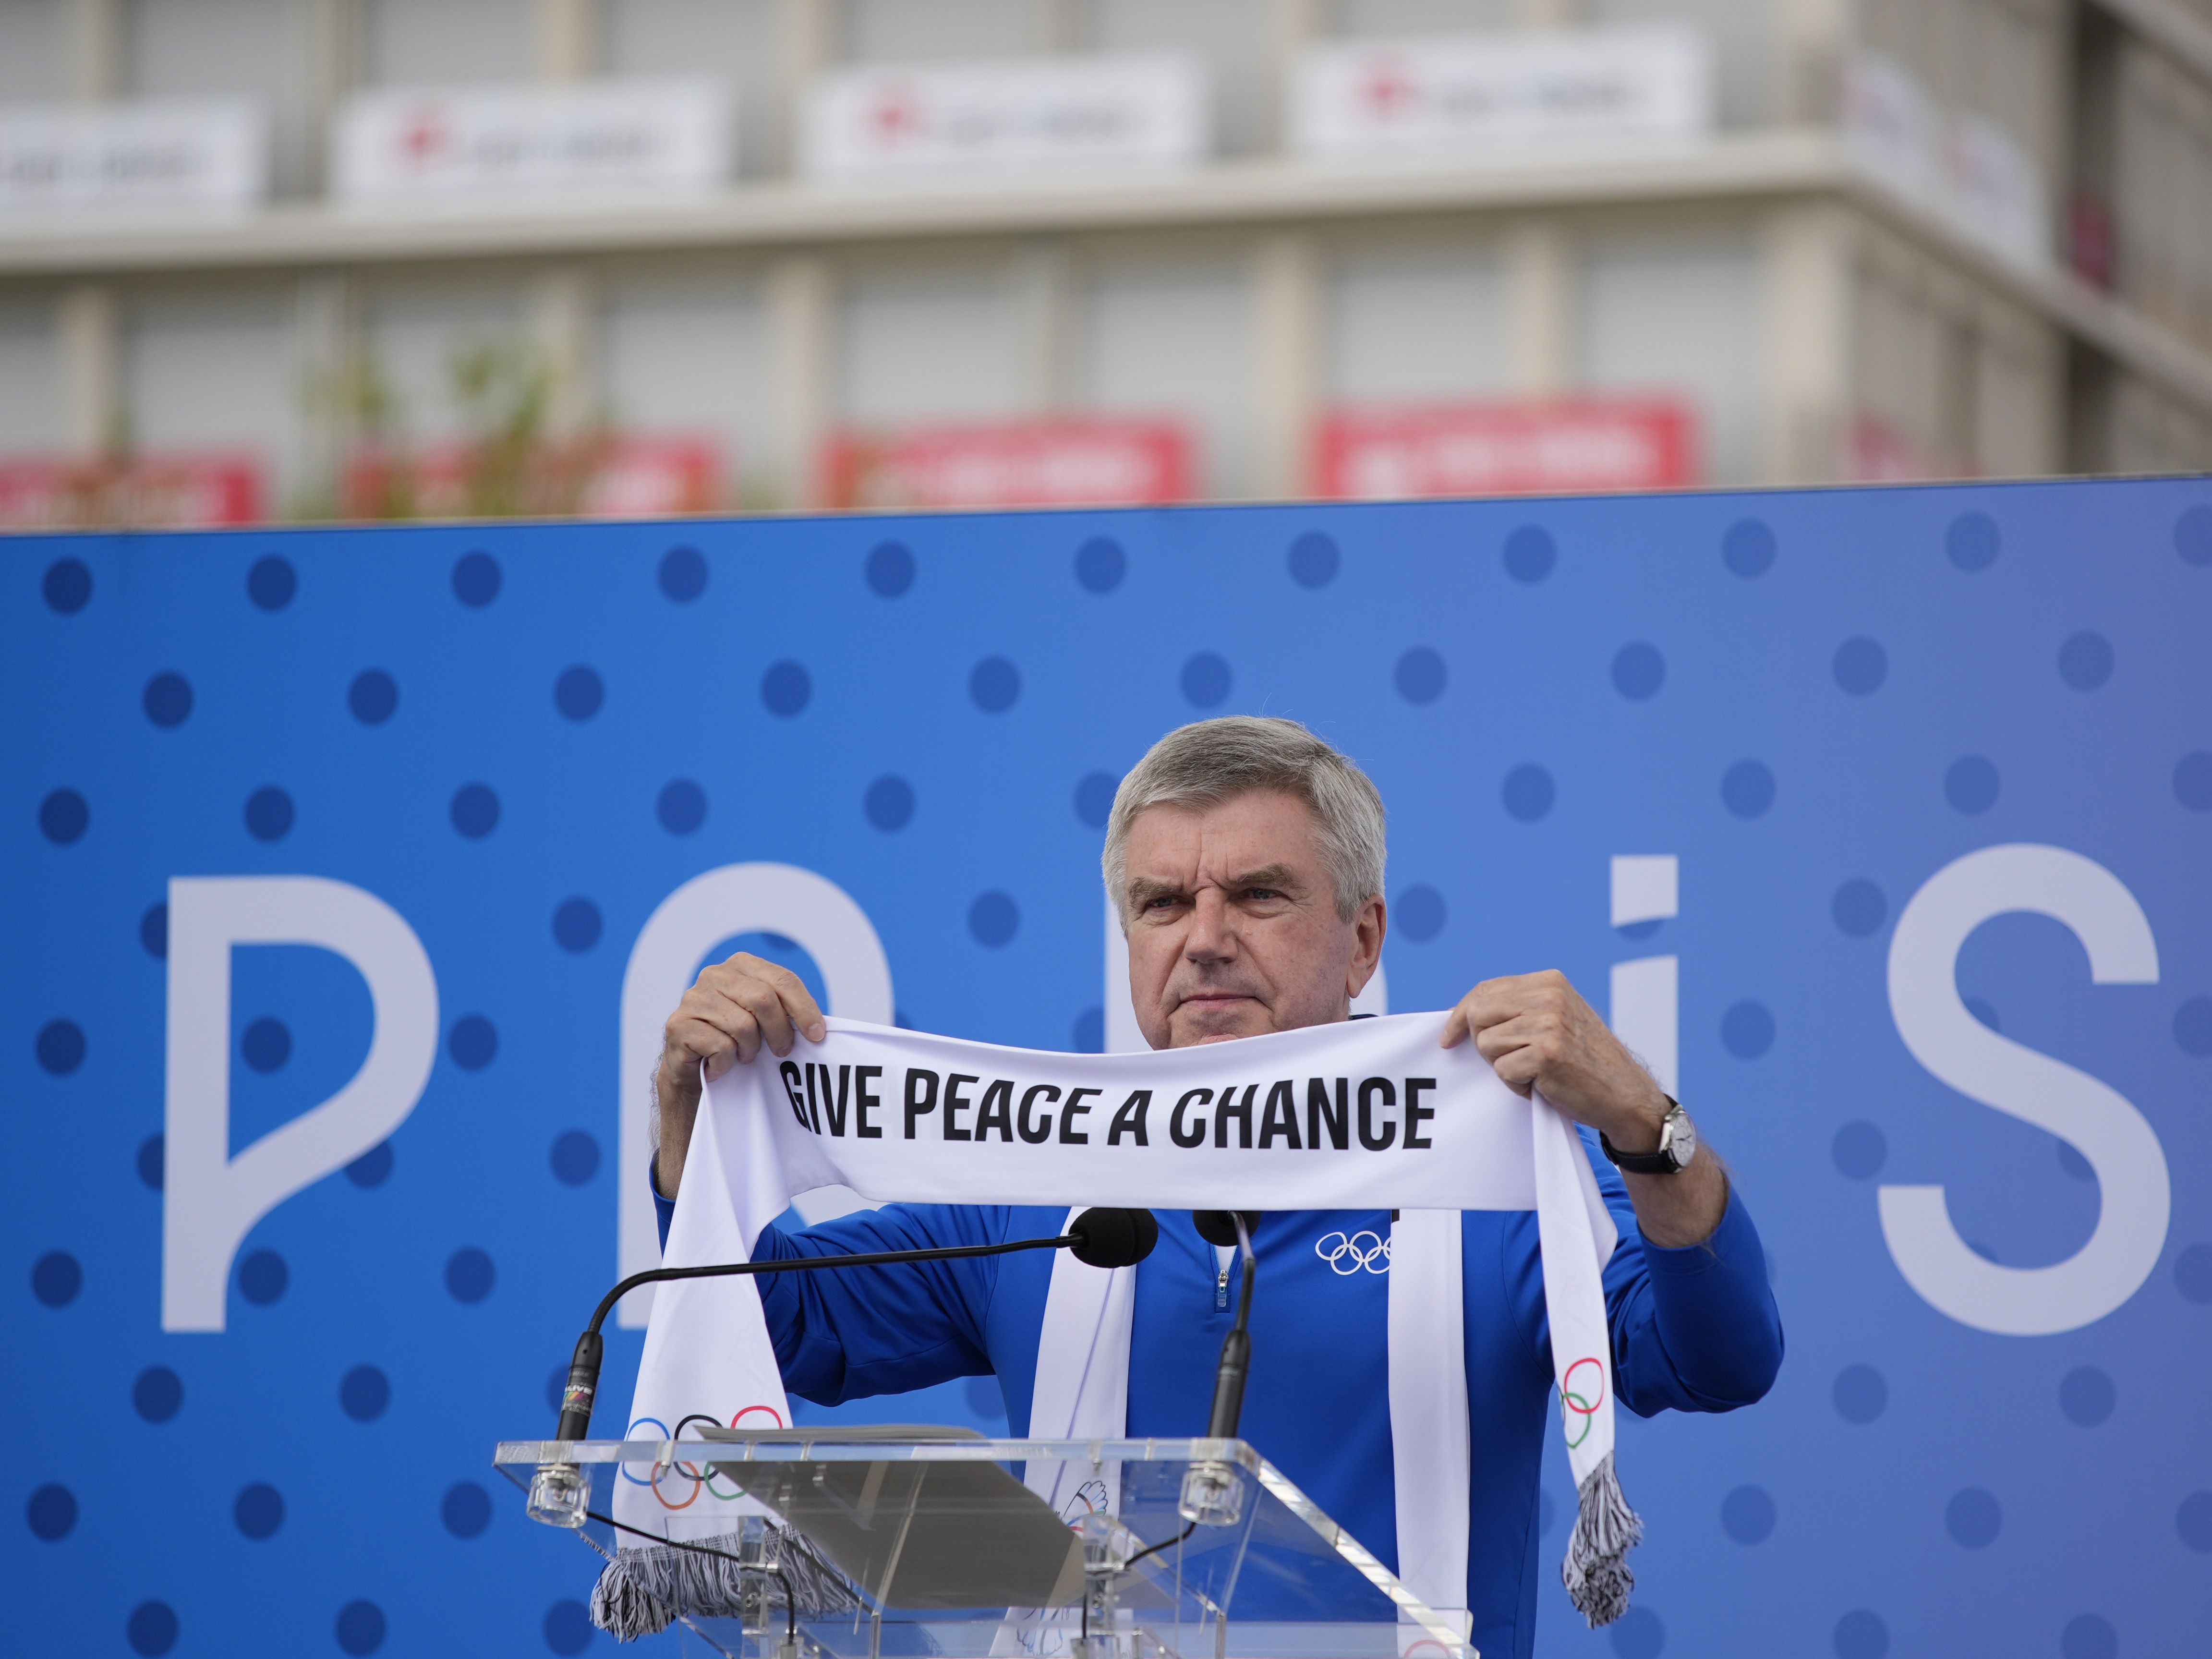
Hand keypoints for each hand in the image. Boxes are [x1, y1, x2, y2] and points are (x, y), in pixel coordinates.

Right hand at [655, 953, 824, 1195]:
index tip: (818, 1036)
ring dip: (750, 1050)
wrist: (693, 1070)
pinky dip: (726, 1063)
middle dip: (780, 1031)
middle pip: (764, 999)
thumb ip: (787, 1010)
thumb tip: (824, 1026)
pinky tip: (720, 1066)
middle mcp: (714, 975)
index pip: (782, 979)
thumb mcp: (766, 1020)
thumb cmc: (737, 1042)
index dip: (804, 1008)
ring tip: (743, 1057)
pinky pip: (720, 1045)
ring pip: (742, 1025)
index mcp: (740, 965)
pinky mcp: (677, 1025)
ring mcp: (692, 998)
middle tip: (781, 1052)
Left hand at [1442, 969, 1724, 1246]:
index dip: (1460, 1015)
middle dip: (1484, 1044)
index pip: (1485, 990)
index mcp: (1549, 982)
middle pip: (1478, 1015)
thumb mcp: (1557, 1019)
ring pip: (1487, 1045)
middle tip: (1511, 1062)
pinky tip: (1542, 1086)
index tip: (1448, 1038)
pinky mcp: (1547, 1053)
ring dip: (1504, 1067)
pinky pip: (1502, 1071)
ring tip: (1535, 1073)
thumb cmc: (1584, 1062)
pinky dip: (1516, 1086)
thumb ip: (1519, 1009)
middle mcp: (1549, 996)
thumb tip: (1465, 1014)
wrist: (1625, 1094)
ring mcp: (1549, 1023)